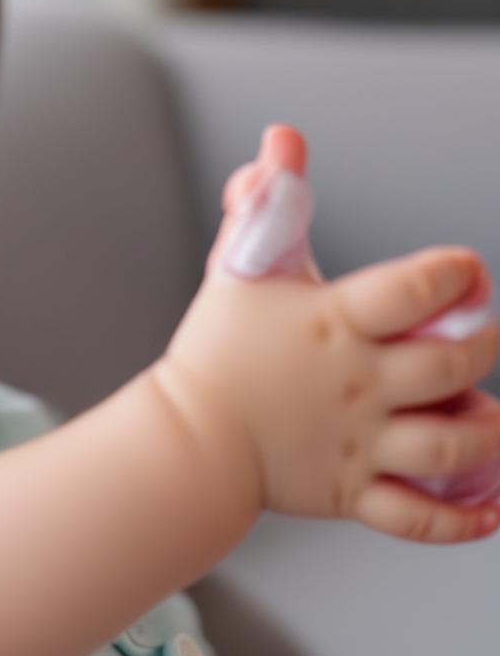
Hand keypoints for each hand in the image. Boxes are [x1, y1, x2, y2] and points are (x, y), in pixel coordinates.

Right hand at [152, 125, 499, 542]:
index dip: (456, 275)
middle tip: (482, 335)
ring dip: (490, 432)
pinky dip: (463, 517)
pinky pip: (418, 516)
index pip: (416, 288)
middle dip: (484, 345)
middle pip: (453, 364)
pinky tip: (492, 505)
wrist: (186, 437)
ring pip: (452, 443)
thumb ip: (267, 200)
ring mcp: (358, 443)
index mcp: (333, 323)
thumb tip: (282, 139)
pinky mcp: (350, 492)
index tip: (466, 271)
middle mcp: (356, 384)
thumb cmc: (215, 348)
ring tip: (491, 414)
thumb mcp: (238, 265)